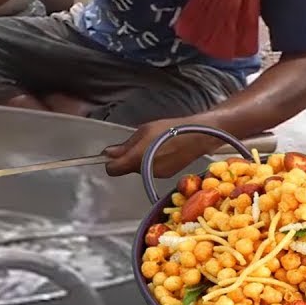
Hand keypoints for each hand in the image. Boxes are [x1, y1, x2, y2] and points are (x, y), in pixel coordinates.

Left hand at [103, 118, 219, 177]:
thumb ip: (125, 146)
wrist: (197, 136)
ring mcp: (157, 175)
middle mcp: (146, 170)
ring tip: (153, 145)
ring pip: (139, 170)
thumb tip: (107, 154)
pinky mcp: (166, 176)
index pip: (113, 169)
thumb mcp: (144, 131)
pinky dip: (152, 163)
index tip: (112, 155)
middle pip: (126, 168)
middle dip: (128, 159)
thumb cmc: (170, 129)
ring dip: (141, 160)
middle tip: (139, 143)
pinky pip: (151, 170)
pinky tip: (162, 151)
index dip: (110, 162)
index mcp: (137, 158)